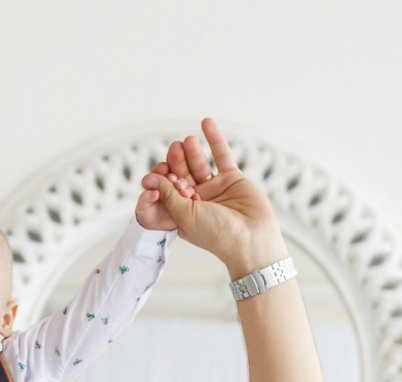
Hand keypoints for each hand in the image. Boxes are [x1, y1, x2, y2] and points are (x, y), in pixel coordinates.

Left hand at [141, 118, 286, 278]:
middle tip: (174, 148)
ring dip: (192, 151)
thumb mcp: (185, 214)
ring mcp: (214, 188)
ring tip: (188, 140)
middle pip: (181, 174)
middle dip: (176, 161)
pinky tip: (206, 123)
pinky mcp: (232, 179)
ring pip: (199, 164)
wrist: (251, 239)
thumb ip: (168, 194)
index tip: (160, 173)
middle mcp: (197, 200)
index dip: (162, 180)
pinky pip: (221, 155)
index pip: (166, 190)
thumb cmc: (216, 234)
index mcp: (181, 213)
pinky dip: (214, 139)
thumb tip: (150, 178)